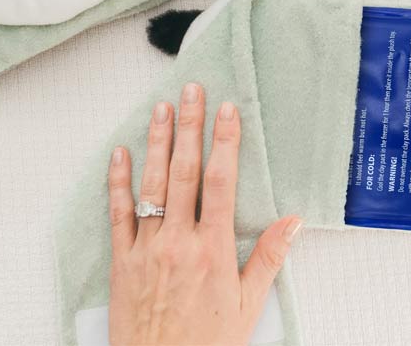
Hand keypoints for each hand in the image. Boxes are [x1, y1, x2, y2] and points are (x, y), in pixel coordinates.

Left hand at [107, 82, 302, 345]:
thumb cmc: (207, 345)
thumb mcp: (247, 306)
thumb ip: (268, 259)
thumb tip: (293, 221)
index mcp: (212, 249)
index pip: (220, 181)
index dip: (224, 141)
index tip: (227, 110)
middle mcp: (178, 241)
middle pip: (185, 172)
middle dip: (190, 127)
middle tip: (192, 91)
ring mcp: (147, 249)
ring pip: (152, 185)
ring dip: (158, 143)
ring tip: (161, 108)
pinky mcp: (122, 261)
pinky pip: (118, 214)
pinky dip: (118, 182)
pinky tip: (120, 153)